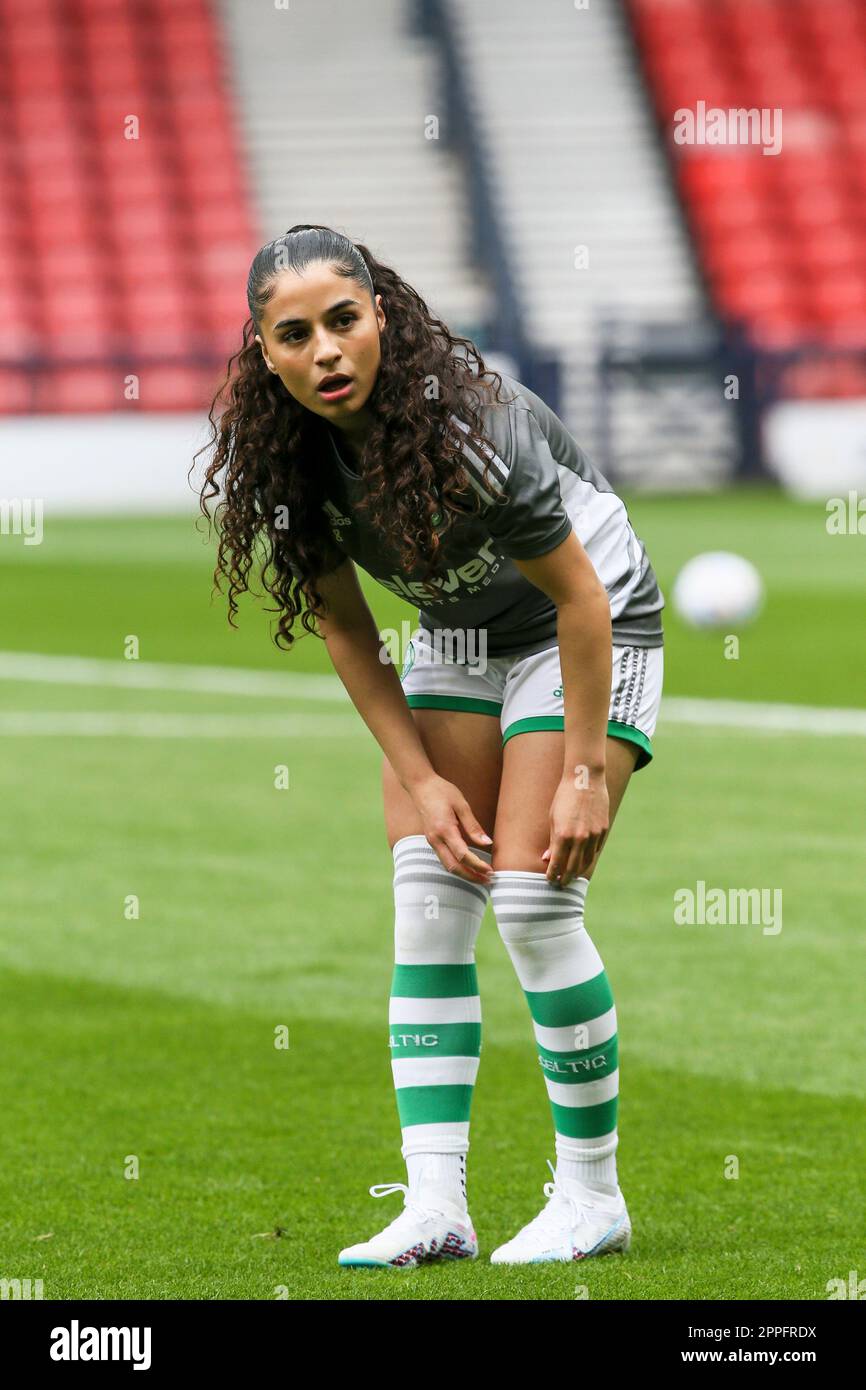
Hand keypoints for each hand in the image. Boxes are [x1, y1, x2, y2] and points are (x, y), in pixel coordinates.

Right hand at [409, 774, 493, 884]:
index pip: (463, 855)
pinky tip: (468, 867)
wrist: (420, 786)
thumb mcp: (462, 805)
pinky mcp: (432, 840)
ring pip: (448, 866)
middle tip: (488, 881)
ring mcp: (432, 841)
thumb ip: (473, 826)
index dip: (477, 865)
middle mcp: (436, 839)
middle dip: (471, 877)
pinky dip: (457, 867)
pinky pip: (444, 859)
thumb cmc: (442, 791)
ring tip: (481, 877)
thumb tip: (487, 843)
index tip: (491, 870)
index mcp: (444, 829)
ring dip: (464, 874)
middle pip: (453, 867)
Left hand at [542, 770, 608, 886]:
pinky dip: (588, 857)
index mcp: (563, 835)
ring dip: (578, 871)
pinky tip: (583, 861)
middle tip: (561, 884)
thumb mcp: (553, 818)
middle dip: (565, 878)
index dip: (552, 874)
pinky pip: (595, 849)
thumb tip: (548, 859)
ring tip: (572, 876)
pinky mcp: (603, 830)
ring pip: (586, 861)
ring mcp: (593, 835)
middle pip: (572, 867)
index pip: (557, 863)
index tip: (550, 880)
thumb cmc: (564, 797)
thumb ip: (552, 841)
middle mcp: (579, 838)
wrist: (585, 780)